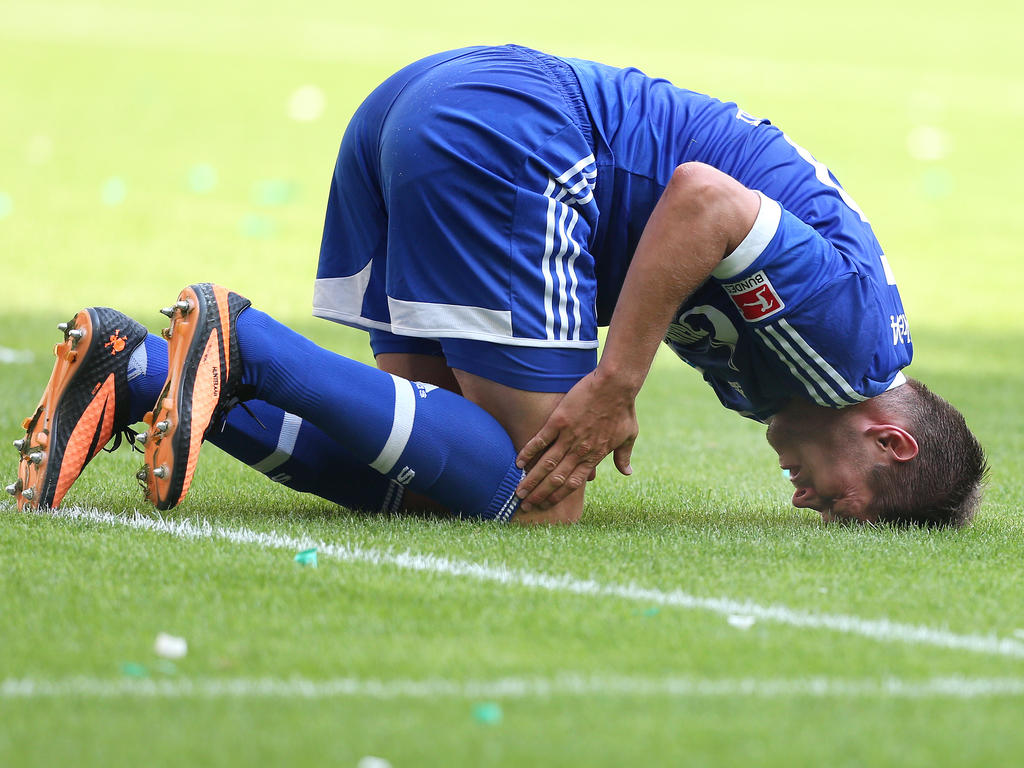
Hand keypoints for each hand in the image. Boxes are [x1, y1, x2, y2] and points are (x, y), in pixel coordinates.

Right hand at [515, 370, 638, 507]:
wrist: (616, 386)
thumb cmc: (624, 409)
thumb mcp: (629, 436)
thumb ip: (623, 456)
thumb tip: (627, 473)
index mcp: (595, 456)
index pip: (573, 483)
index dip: (557, 496)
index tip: (546, 505)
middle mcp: (580, 450)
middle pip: (556, 479)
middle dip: (539, 495)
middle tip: (525, 505)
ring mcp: (568, 436)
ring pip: (546, 464)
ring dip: (531, 480)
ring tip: (518, 491)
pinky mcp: (559, 420)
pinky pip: (541, 440)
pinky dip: (528, 452)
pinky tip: (517, 463)